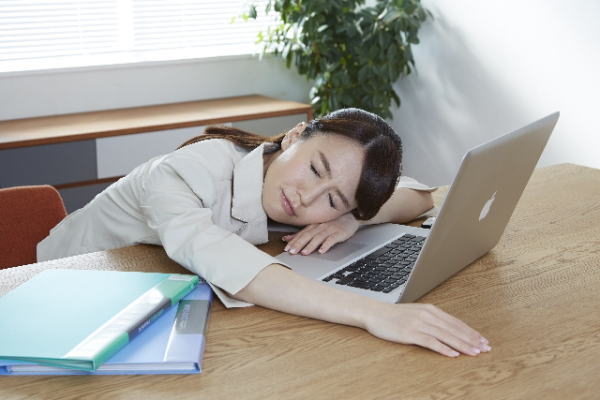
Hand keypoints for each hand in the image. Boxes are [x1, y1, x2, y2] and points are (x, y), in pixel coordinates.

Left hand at [282, 212, 359, 254]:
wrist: (351, 216)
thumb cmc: (333, 222)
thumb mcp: (316, 226)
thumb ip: (303, 233)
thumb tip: (287, 238)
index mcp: (314, 225)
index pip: (302, 233)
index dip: (293, 240)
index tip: (286, 248)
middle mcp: (320, 226)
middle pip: (308, 235)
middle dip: (299, 243)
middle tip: (292, 252)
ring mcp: (330, 229)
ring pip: (318, 237)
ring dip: (311, 245)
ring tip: (304, 253)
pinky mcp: (339, 233)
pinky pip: (332, 239)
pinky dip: (326, 245)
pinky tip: (322, 251)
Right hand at [363, 303, 490, 356]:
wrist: (374, 312)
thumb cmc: (393, 315)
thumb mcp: (415, 313)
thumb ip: (431, 319)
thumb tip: (447, 329)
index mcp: (430, 310)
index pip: (455, 322)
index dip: (470, 332)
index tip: (482, 340)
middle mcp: (427, 315)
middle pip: (454, 329)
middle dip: (471, 339)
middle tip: (485, 348)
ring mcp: (419, 323)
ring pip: (446, 335)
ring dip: (462, 344)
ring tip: (474, 352)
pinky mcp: (410, 333)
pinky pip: (431, 342)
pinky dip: (443, 348)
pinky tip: (453, 354)